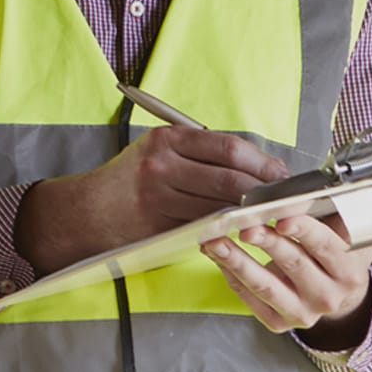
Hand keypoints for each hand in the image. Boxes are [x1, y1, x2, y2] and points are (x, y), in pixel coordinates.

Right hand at [14, 127, 289, 273]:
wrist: (85, 212)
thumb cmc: (130, 180)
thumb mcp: (158, 152)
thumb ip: (200, 154)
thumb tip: (258, 166)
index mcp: (169, 139)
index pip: (230, 148)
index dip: (264, 163)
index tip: (283, 175)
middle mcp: (163, 164)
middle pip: (231, 179)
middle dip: (266, 192)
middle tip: (286, 201)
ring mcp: (160, 197)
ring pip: (222, 207)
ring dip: (252, 215)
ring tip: (272, 218)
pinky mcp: (159, 226)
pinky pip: (205, 228)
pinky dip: (228, 230)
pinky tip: (241, 232)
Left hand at [204, 215, 371, 348]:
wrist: (336, 294)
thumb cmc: (335, 257)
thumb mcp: (343, 234)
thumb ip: (326, 215)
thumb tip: (298, 195)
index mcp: (348, 271)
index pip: (325, 246)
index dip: (304, 230)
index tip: (283, 219)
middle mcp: (327, 296)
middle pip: (293, 263)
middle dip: (266, 242)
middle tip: (245, 227)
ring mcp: (302, 313)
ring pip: (265, 285)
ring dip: (237, 261)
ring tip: (216, 242)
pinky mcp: (279, 322)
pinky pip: (250, 298)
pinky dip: (232, 275)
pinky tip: (220, 258)